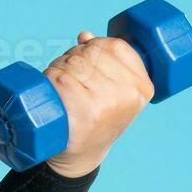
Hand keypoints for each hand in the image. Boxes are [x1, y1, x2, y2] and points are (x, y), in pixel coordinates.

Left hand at [42, 31, 154, 177]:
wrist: (79, 155)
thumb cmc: (94, 116)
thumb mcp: (114, 90)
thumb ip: (108, 60)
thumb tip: (85, 36)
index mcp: (142, 87)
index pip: (115, 45)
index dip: (93, 46)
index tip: (87, 61)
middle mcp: (127, 94)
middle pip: (89, 52)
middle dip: (72, 57)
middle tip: (68, 77)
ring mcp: (105, 104)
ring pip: (72, 62)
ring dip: (58, 66)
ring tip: (60, 86)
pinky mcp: (81, 113)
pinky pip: (60, 77)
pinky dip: (49, 78)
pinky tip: (52, 89)